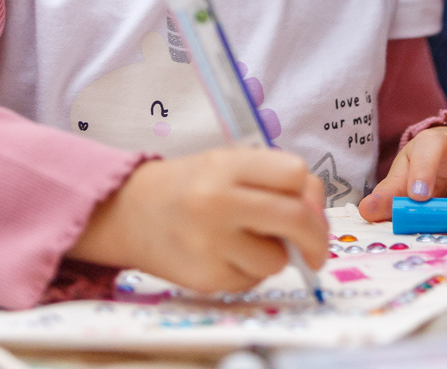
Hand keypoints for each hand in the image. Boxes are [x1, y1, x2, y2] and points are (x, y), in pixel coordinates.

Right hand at [68, 148, 327, 293]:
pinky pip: (251, 282)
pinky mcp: (204, 277)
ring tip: (246, 243)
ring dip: (273, 256)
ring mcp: (210, 243)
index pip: (295, 174)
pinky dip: (249, 273)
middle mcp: (218, 202)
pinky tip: (226, 257)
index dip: (309, 192)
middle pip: (295, 219)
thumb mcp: (228, 164)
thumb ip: (274, 180)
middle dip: (316, 238)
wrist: (128, 212)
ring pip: (276, 260)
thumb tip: (317, 217)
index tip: (309, 206)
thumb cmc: (190, 185)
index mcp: (228, 165)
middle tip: (316, 250)